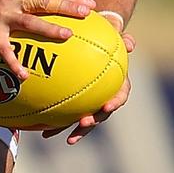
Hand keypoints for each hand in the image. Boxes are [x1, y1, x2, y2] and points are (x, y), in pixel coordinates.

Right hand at [0, 0, 95, 80]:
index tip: (90, 5)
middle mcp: (14, 0)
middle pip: (44, 2)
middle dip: (66, 7)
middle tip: (85, 14)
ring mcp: (3, 16)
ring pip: (29, 22)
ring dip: (48, 29)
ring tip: (67, 36)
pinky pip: (4, 49)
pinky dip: (14, 62)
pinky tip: (24, 75)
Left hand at [42, 29, 135, 143]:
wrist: (97, 40)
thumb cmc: (107, 36)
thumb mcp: (115, 34)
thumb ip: (122, 38)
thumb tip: (130, 44)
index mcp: (117, 83)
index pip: (120, 95)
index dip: (115, 102)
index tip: (107, 106)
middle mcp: (105, 96)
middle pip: (102, 113)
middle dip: (94, 121)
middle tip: (84, 122)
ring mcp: (91, 101)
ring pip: (84, 119)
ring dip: (77, 130)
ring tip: (65, 138)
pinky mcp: (76, 103)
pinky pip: (67, 113)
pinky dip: (57, 123)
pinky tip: (42, 130)